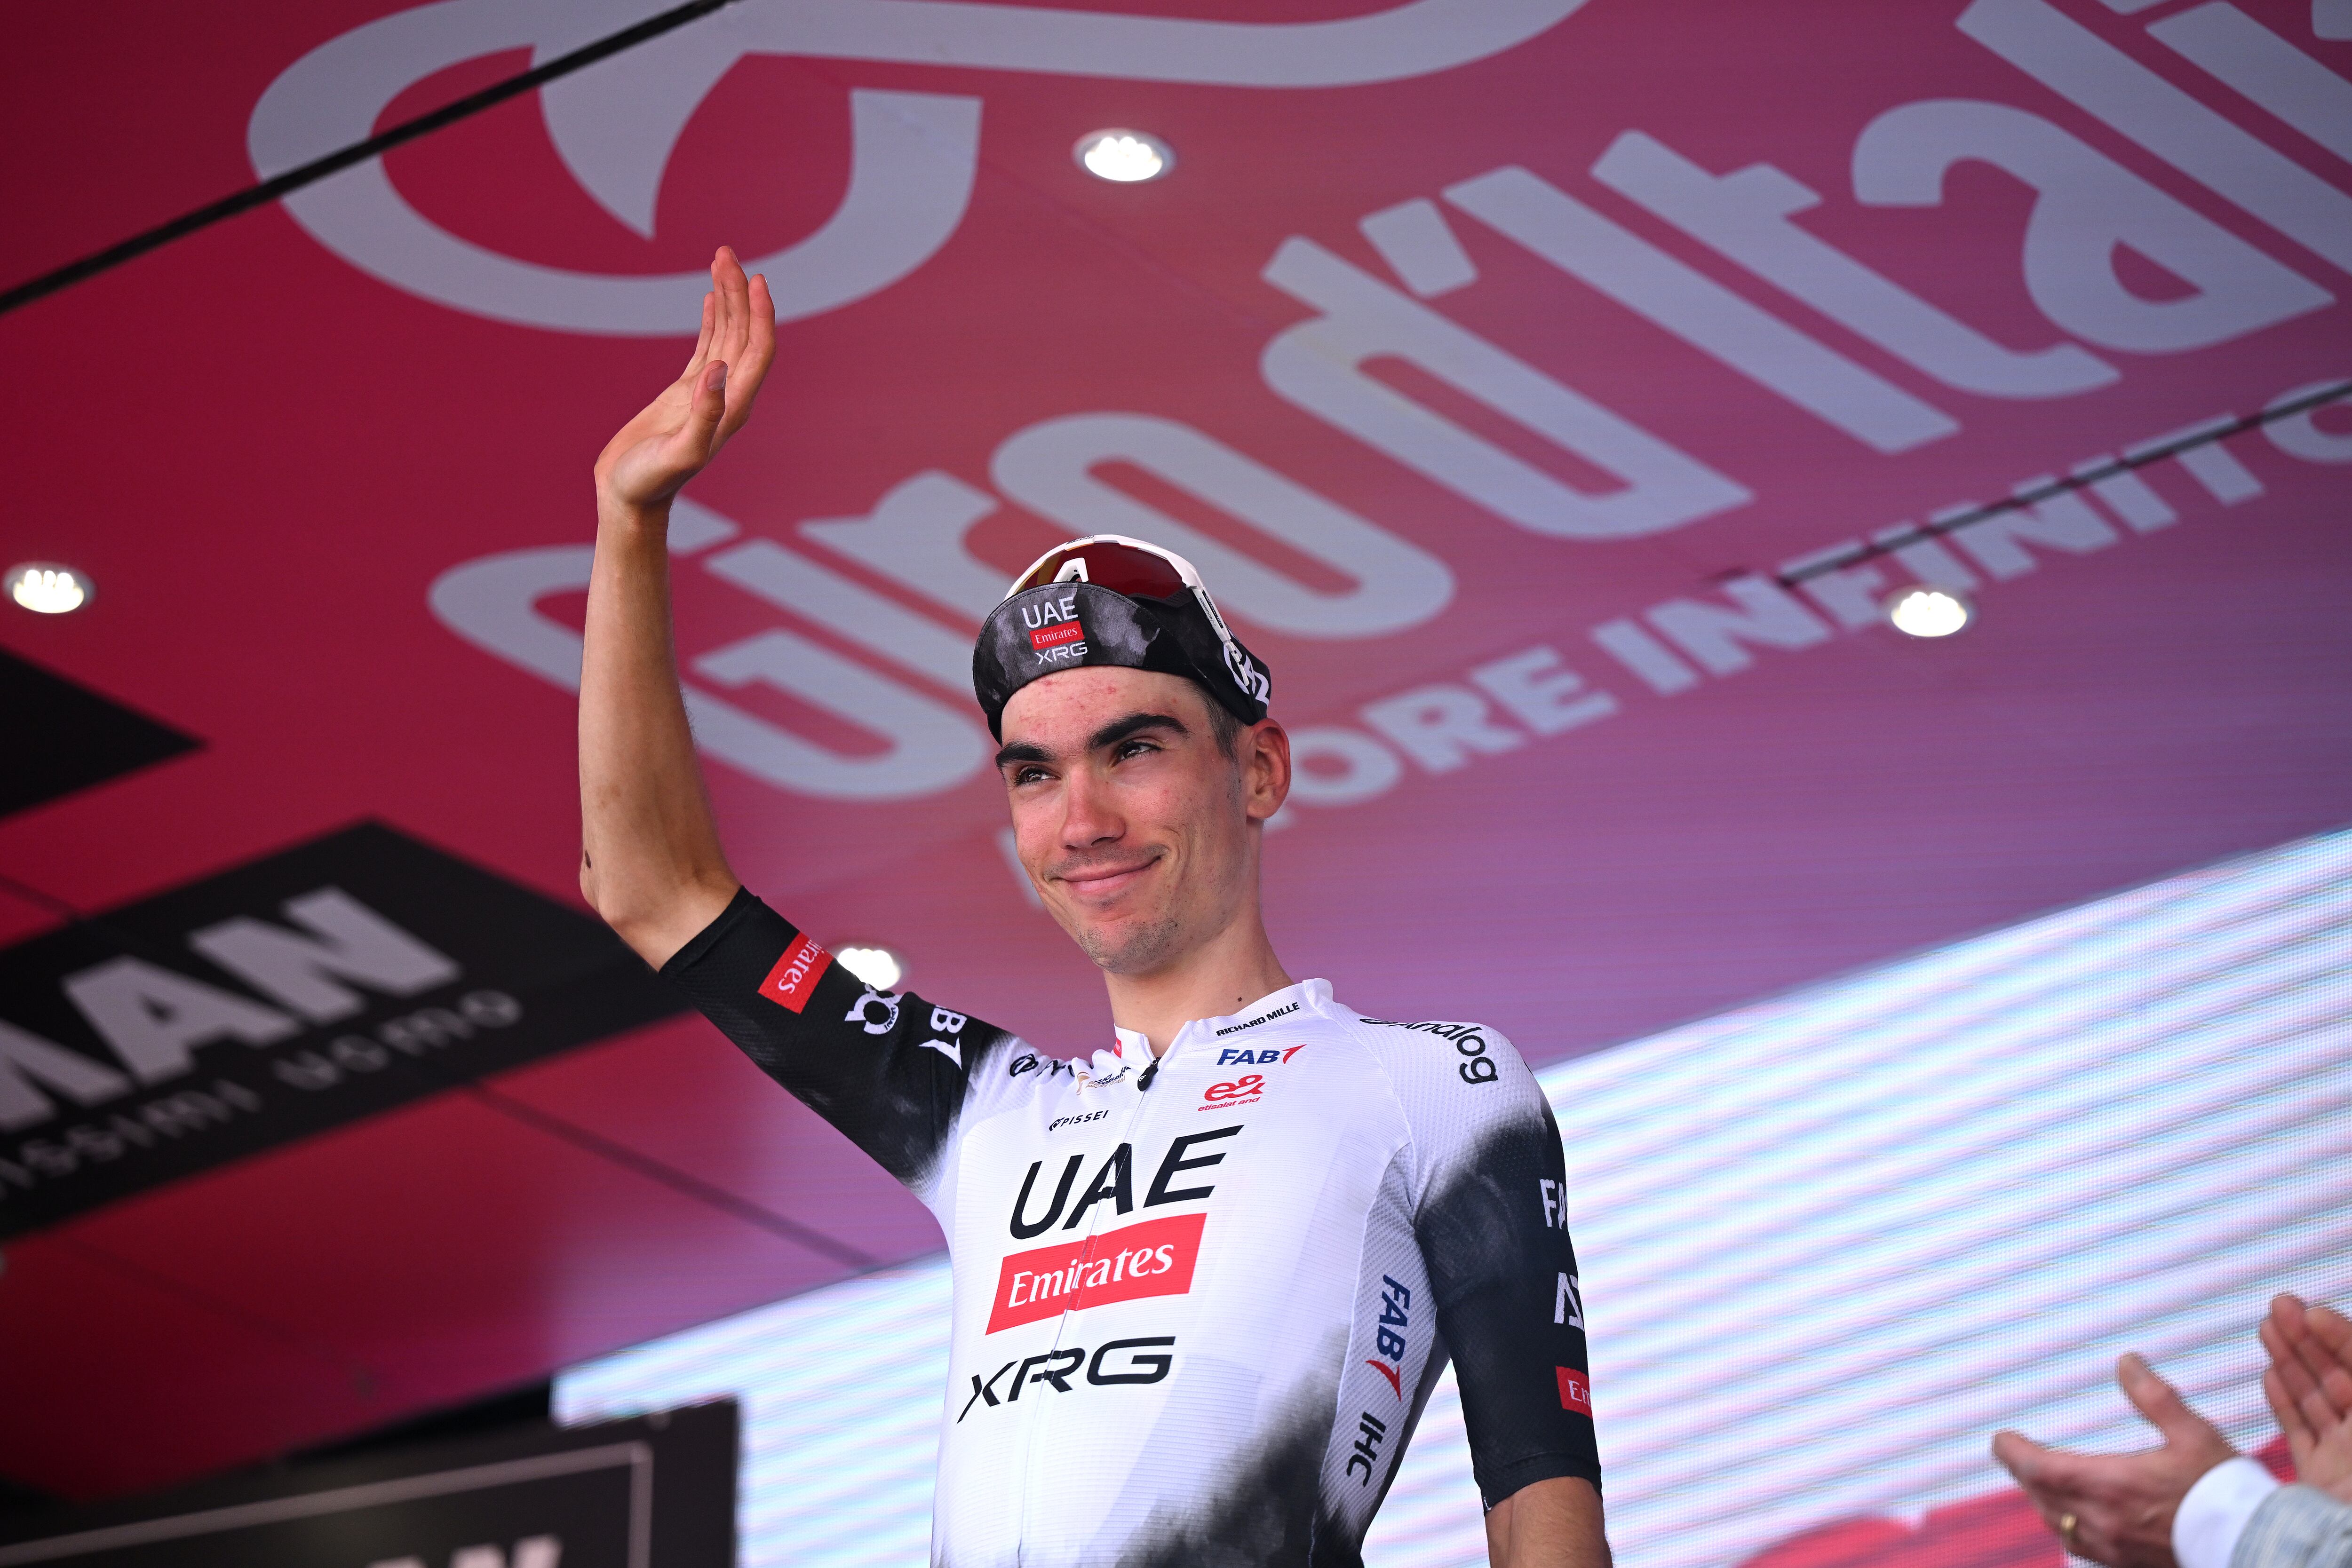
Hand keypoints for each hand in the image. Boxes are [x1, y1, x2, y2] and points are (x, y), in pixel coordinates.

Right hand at [594, 246, 775, 514]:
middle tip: (726, 252)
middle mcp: (727, 396)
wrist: (629, 498)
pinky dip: (713, 319)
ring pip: (727, 334)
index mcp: (733, 407)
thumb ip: (702, 415)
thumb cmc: (650, 482)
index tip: (754, 279)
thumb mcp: (679, 453)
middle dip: (739, 292)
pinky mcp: (686, 392)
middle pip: (745, 334)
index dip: (761, 315)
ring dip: (727, 297)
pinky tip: (711, 296)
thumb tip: (717, 369)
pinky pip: (707, 345)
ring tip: (720, 258)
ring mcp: (708, 391)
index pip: (758, 351)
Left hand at [1992, 1354, 2237, 1567]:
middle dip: (2023, 1474)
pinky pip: (2080, 1546)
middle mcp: (2103, 1519)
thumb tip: (2127, 1364)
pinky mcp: (2127, 1562)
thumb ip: (2155, 1397)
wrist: (2251, 1540)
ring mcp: (2114, 1546)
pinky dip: (2066, 1526)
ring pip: (2057, 1523)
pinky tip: (2073, 1517)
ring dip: (2041, 1500)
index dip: (2012, 1453)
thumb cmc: (2221, 1488)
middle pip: (2041, 1496)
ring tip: (2038, 1481)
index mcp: (2111, 1484)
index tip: (2001, 1439)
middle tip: (2015, 1455)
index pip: (2039, 1468)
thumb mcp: (2191, 1432)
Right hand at [2261, 1294, 2351, 1499]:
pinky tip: (2270, 1375)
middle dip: (2307, 1339)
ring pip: (2314, 1399)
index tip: (2309, 1311)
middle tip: (2279, 1306)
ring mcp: (2345, 1457)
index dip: (2338, 1334)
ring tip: (2267, 1328)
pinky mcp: (2319, 1478)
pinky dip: (2283, 1403)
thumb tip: (2338, 1342)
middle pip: (2337, 1376)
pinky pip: (2300, 1433)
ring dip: (2289, 1361)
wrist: (2348, 1547)